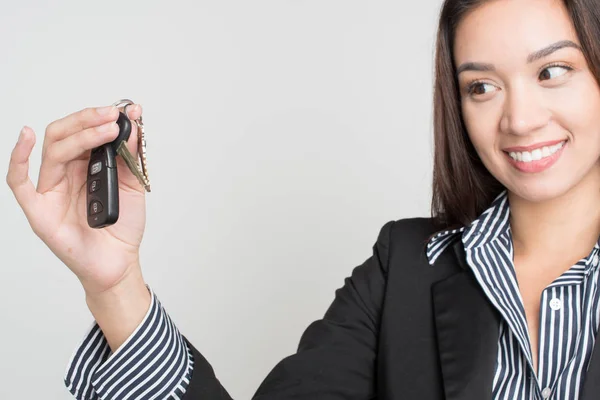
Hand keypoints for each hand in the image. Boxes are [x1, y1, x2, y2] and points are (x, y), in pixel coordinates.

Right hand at [6, 104, 147, 295]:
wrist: (120, 262)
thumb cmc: (123, 226)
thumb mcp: (134, 185)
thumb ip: (130, 156)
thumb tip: (133, 123)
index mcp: (86, 166)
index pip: (84, 132)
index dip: (100, 118)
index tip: (125, 109)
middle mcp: (66, 174)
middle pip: (65, 135)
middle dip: (87, 120)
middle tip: (111, 114)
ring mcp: (51, 190)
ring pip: (54, 151)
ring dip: (80, 134)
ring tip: (107, 129)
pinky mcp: (39, 210)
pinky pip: (19, 182)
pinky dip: (18, 157)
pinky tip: (27, 136)